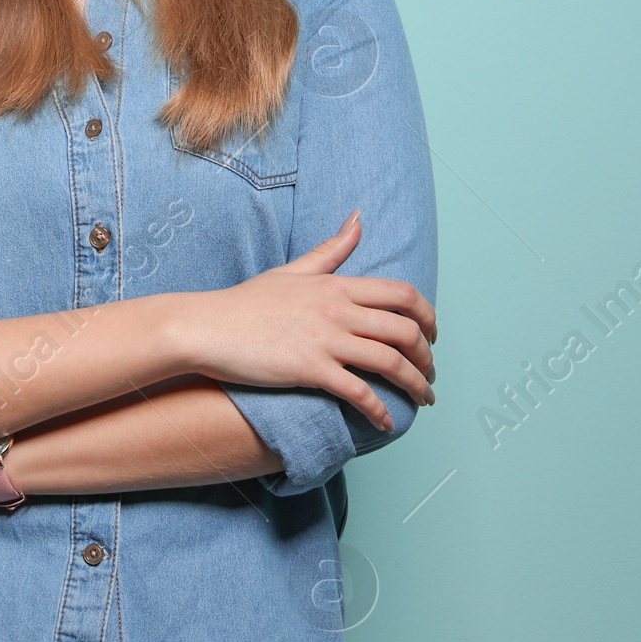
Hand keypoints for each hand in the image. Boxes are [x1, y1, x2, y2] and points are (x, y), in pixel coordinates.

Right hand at [180, 213, 436, 430]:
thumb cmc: (247, 301)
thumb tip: (359, 218)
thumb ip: (332, 249)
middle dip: (427, 356)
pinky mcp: (311, 369)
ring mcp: (326, 340)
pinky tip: (385, 422)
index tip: (432, 334)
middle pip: (404, 331)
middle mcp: (338, 310)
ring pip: (390, 362)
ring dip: (414, 384)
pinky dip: (378, 410)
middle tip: (430, 374)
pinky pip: (358, 392)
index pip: (401, 294)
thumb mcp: (293, 270)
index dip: (427, 316)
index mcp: (337, 285)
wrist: (208, 327)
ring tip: (422, 399)